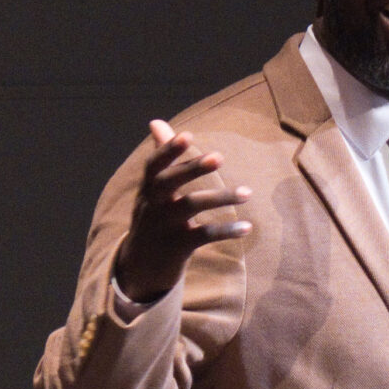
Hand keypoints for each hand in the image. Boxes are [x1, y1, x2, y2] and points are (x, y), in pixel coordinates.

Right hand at [113, 119, 252, 302]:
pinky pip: (204, 235)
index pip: (155, 165)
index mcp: (148, 189)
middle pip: (170, 182)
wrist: (141, 267)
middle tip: (220, 156)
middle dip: (193, 168)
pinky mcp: (178, 247)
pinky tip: (247, 227)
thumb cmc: (153, 218)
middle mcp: (154, 205)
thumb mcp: (152, 190)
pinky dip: (226, 231)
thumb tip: (156, 121)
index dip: (168, 150)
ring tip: (247, 192)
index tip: (188, 135)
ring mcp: (165, 227)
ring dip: (221, 197)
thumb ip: (161, 157)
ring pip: (191, 206)